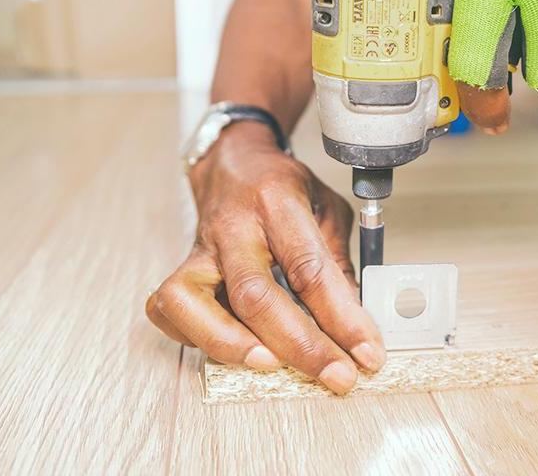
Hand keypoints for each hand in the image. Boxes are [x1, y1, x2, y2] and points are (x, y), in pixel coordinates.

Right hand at [145, 122, 384, 393]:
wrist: (233, 163)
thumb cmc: (282, 188)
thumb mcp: (327, 208)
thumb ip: (338, 262)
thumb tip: (354, 323)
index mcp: (277, 202)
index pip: (309, 268)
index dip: (342, 317)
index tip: (367, 352)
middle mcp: (233, 226)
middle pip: (255, 294)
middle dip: (299, 345)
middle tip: (336, 375)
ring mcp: (200, 249)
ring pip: (193, 303)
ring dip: (232, 345)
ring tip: (272, 365)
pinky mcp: (181, 268)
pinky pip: (170, 310)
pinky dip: (195, 337)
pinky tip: (230, 346)